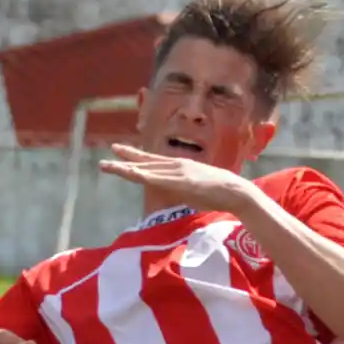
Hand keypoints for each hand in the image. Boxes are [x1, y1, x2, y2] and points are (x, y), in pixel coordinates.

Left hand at [99, 144, 256, 213]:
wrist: (237, 192)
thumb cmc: (221, 193)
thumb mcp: (198, 187)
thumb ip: (184, 187)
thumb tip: (178, 191)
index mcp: (182, 166)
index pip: (154, 160)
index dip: (135, 155)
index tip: (120, 150)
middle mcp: (178, 165)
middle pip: (146, 162)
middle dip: (126, 159)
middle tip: (108, 155)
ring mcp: (179, 172)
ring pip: (147, 170)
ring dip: (125, 168)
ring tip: (107, 165)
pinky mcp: (182, 182)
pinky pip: (157, 179)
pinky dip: (141, 175)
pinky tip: (129, 173)